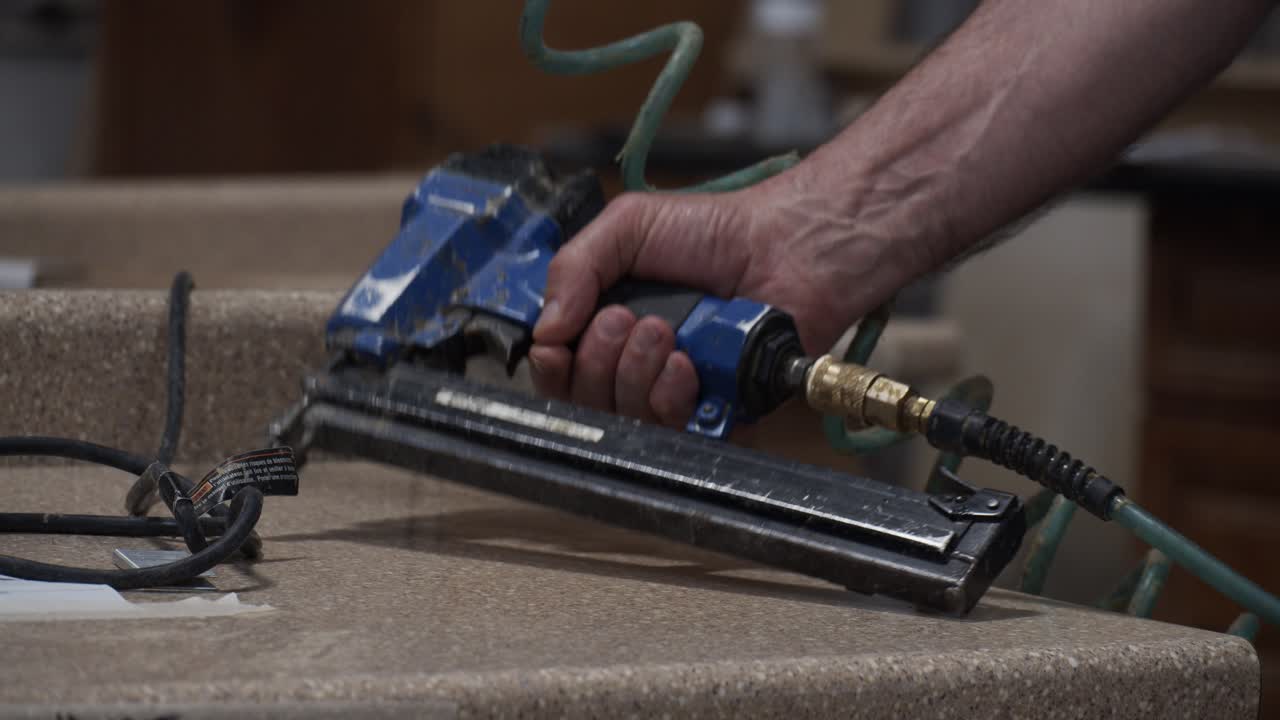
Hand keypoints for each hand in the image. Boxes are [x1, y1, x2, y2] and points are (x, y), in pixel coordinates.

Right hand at [528, 172, 912, 426]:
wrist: (787, 246)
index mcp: (609, 324)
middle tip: (630, 320)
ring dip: (635, 376)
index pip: (561, 370)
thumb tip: (542, 330)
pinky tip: (688, 367)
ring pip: (627, 420)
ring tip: (666, 332)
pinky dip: (672, 401)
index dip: (552, 368)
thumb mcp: (628, 227)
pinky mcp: (716, 414)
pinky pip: (676, 435)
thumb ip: (573, 267)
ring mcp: (677, 392)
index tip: (556, 348)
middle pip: (586, 401)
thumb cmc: (715, 231)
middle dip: (597, 362)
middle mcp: (637, 365)